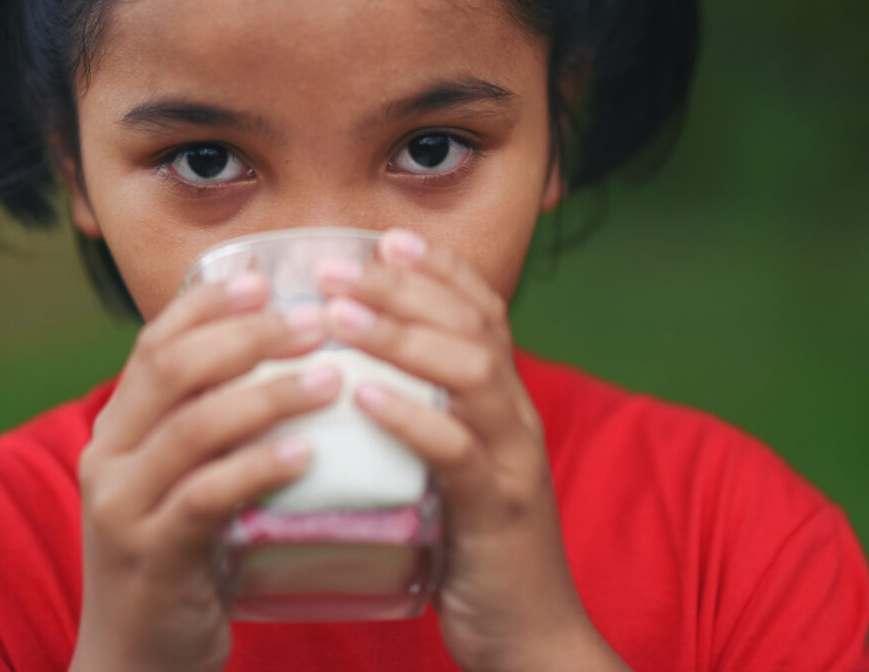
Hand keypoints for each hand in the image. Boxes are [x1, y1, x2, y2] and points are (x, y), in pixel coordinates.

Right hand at [69, 274, 339, 671]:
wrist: (139, 655)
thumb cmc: (184, 553)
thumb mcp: (187, 477)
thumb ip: (218, 423)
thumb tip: (291, 359)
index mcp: (118, 426)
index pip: (155, 342)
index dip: (210, 304)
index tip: (268, 279)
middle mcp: (108, 455)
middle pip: (175, 369)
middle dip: (249, 336)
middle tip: (318, 322)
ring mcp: (122, 507)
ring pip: (194, 427)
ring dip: (268, 395)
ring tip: (331, 379)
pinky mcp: (152, 555)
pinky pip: (206, 498)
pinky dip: (258, 468)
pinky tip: (307, 454)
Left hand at [317, 230, 630, 671]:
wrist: (529, 636)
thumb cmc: (476, 550)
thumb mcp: (456, 472)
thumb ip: (428, 424)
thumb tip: (361, 386)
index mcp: (507, 405)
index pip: (483, 313)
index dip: (440, 270)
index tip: (387, 238)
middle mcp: (517, 420)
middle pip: (473, 326)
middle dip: (406, 287)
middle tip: (339, 265)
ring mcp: (513, 462)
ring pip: (469, 373)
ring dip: (402, 337)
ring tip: (340, 314)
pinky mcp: (496, 512)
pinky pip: (456, 453)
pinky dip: (411, 418)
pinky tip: (365, 398)